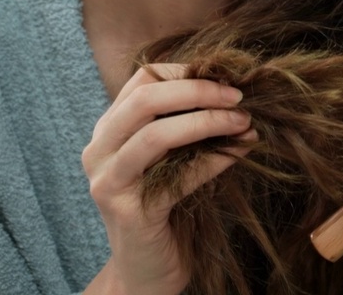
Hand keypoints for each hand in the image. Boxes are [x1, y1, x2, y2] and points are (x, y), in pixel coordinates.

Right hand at [81, 64, 255, 294]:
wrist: (147, 270)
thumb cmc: (166, 206)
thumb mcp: (172, 157)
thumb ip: (186, 124)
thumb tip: (233, 92)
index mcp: (108, 129)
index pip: (142, 80)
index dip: (185, 72)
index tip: (225, 76)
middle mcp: (99, 150)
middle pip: (145, 99)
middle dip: (198, 91)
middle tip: (238, 96)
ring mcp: (108, 181)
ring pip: (156, 134)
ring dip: (208, 123)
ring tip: (243, 122)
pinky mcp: (128, 211)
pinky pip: (176, 177)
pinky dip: (213, 161)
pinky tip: (240, 153)